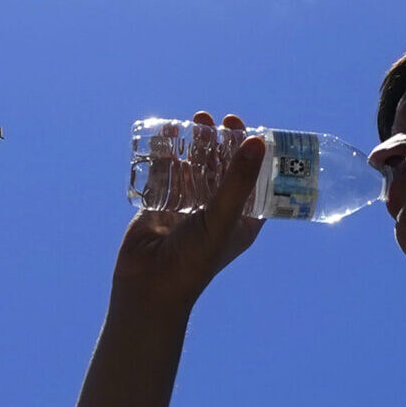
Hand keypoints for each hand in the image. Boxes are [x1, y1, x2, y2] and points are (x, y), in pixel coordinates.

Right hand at [111, 112, 264, 313]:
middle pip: (222, 169)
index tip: (248, 130)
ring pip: (194, 169)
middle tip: (216, 119)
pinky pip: (166, 174)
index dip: (253, 156)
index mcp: (240, 221)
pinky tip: (167, 133)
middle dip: (220, 143)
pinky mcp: (160, 207)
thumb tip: (257, 141)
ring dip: (195, 145)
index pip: (254, 181)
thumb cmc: (193, 262)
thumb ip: (237, 180)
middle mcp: (215, 213)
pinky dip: (167, 154)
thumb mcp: (221, 219)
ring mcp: (187, 209)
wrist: (148, 287)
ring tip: (196, 120)